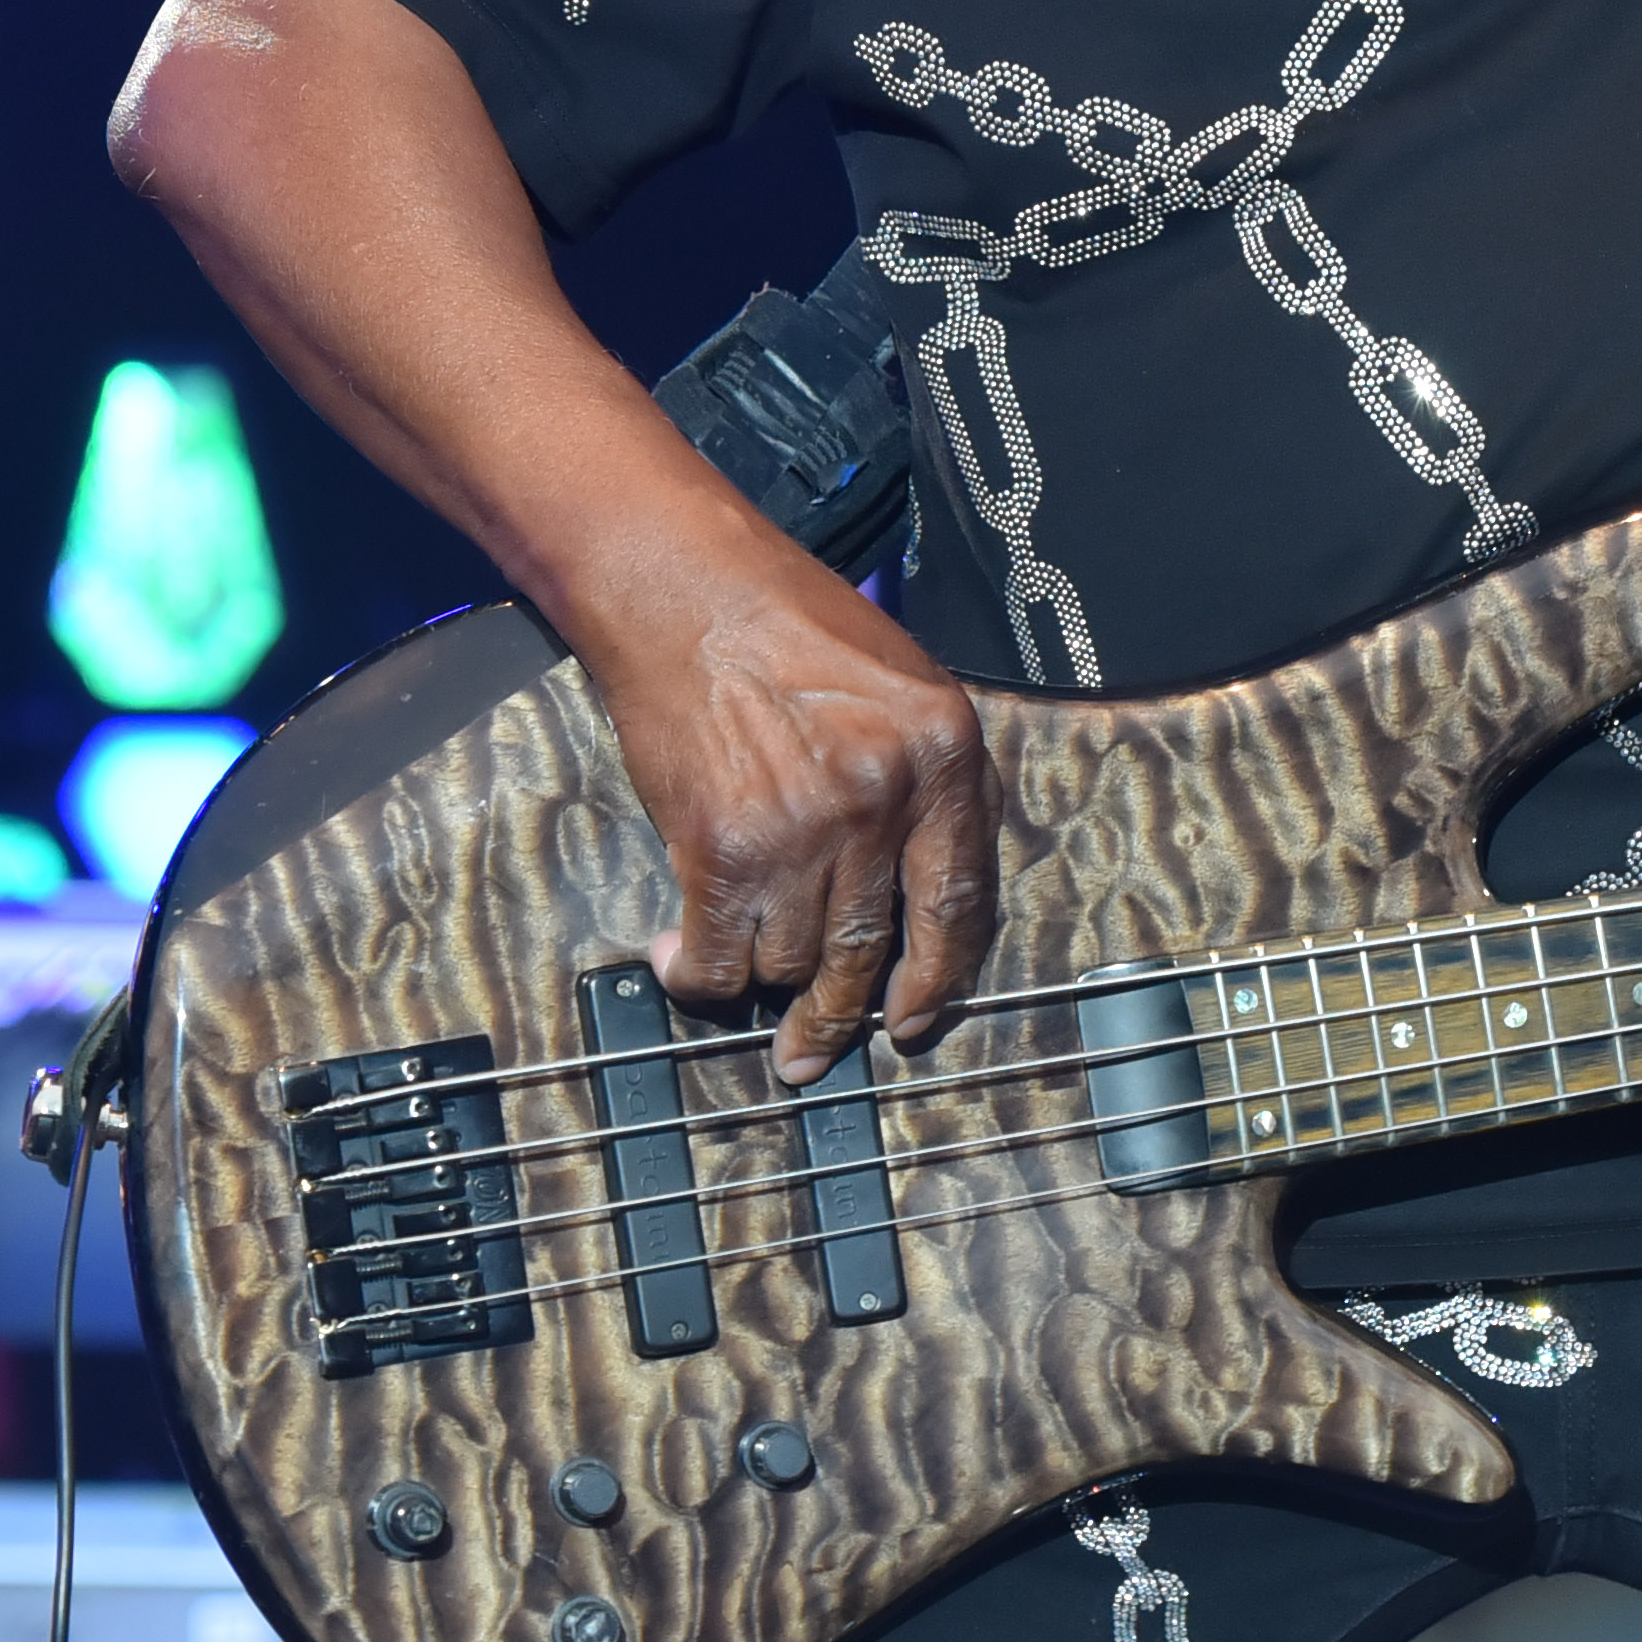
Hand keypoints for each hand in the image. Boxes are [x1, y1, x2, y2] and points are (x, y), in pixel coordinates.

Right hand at [581, 531, 998, 1083]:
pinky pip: (720, 954)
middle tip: (811, 1051)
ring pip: (794, 961)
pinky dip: (698, 976)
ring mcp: (802, 827)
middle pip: (869, 949)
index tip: (912, 1022)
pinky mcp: (722, 846)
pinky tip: (680, 962)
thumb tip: (939, 886)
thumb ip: (937, 781)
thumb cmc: (792, 625)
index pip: (960, 902)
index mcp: (943, 755)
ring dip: (763, 982)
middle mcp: (883, 799)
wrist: (684, 589)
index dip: (937, 980)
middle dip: (838, 1017)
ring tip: (740, 978)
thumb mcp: (907, 684)